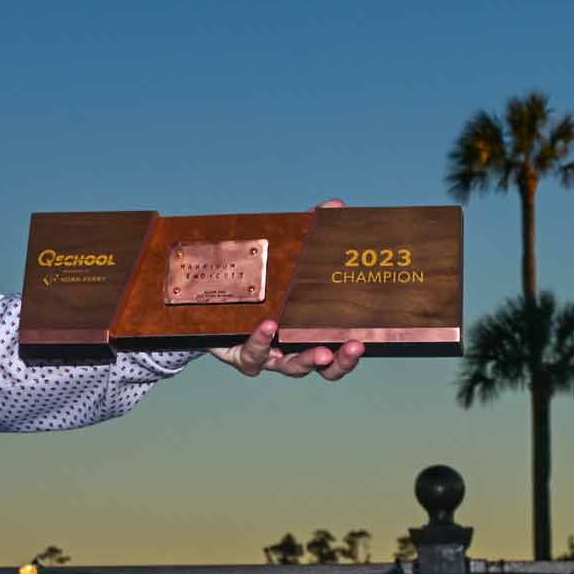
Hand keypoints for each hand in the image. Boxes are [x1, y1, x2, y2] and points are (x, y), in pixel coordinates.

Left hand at [207, 198, 364, 379]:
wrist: (207, 309)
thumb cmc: (257, 288)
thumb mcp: (284, 261)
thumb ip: (309, 235)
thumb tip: (335, 206)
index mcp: (309, 335)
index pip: (339, 351)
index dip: (351, 353)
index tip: (365, 339)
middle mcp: (292, 351)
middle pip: (324, 368)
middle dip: (341, 361)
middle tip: (354, 346)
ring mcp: (268, 356)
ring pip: (293, 367)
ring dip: (309, 359)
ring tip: (321, 351)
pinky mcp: (242, 354)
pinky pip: (254, 352)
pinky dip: (261, 339)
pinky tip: (268, 324)